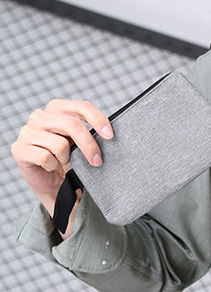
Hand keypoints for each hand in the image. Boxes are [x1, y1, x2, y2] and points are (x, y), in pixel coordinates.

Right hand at [10, 99, 112, 235]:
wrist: (53, 184)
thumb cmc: (68, 161)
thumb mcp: (81, 143)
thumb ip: (89, 133)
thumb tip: (109, 134)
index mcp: (56, 109)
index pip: (81, 106)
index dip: (98, 119)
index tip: (110, 136)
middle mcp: (39, 117)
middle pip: (72, 125)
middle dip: (89, 145)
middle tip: (97, 161)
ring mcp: (27, 132)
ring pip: (60, 144)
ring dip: (67, 159)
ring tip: (63, 162)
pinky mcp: (19, 149)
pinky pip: (46, 157)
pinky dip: (53, 166)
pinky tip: (50, 167)